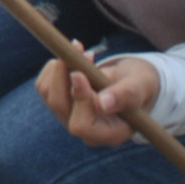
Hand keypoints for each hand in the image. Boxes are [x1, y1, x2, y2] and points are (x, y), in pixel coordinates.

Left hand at [37, 54, 159, 147]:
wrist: (132, 82)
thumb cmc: (140, 84)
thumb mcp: (140, 86)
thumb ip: (126, 95)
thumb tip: (103, 105)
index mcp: (111, 133)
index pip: (82, 125)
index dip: (78, 99)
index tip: (80, 72)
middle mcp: (87, 131)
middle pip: (59, 107)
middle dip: (63, 75)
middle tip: (79, 50)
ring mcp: (71, 119)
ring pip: (48, 94)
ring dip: (60, 67)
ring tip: (85, 54)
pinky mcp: (60, 104)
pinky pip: (44, 86)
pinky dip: (55, 67)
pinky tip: (76, 59)